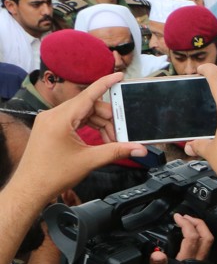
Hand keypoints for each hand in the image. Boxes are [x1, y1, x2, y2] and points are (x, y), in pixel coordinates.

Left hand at [9, 72, 145, 198]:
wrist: (31, 187)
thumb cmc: (52, 174)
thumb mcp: (90, 160)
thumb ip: (117, 151)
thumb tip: (138, 148)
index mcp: (61, 118)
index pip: (88, 94)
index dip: (106, 84)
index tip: (119, 76)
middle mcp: (53, 115)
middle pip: (90, 107)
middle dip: (109, 120)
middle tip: (123, 134)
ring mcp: (50, 121)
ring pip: (83, 114)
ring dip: (101, 126)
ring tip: (112, 142)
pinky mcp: (50, 128)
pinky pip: (75, 120)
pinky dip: (90, 128)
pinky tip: (100, 140)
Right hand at [145, 214, 214, 263]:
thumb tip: (158, 254)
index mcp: (188, 263)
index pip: (192, 238)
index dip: (186, 224)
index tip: (177, 217)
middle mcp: (198, 262)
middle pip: (207, 237)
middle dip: (198, 223)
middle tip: (185, 216)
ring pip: (208, 242)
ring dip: (200, 229)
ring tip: (187, 221)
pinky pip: (203, 247)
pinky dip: (198, 236)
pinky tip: (188, 235)